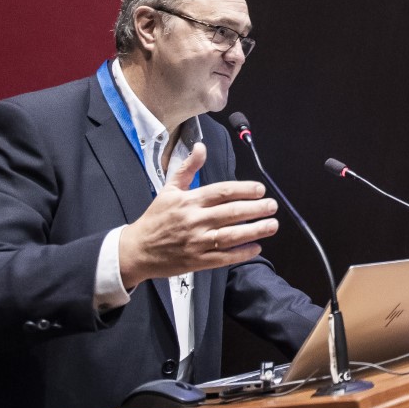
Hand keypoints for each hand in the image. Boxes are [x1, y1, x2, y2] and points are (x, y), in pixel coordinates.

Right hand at [118, 143, 279, 289]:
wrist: (136, 250)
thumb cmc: (155, 218)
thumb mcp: (168, 189)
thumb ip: (188, 168)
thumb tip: (201, 146)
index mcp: (189, 201)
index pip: (222, 192)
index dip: (244, 190)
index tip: (260, 189)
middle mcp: (194, 220)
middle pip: (231, 213)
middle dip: (256, 209)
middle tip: (272, 206)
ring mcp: (196, 242)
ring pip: (231, 235)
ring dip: (255, 230)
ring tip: (272, 225)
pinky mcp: (197, 261)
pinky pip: (224, 257)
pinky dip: (242, 252)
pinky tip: (256, 247)